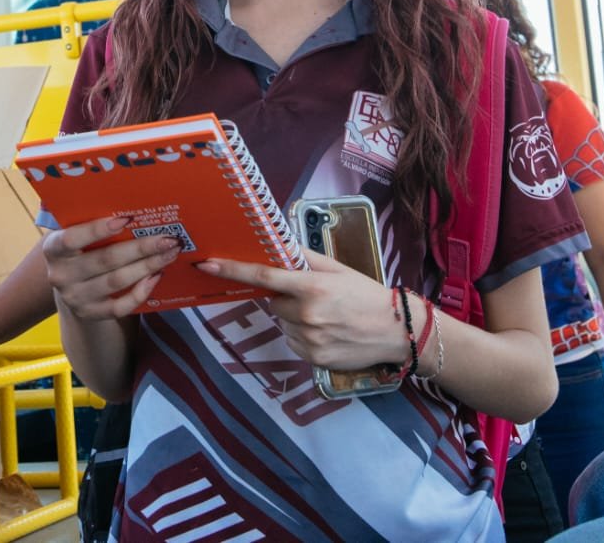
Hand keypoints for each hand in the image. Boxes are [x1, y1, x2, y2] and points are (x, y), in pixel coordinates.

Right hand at [43, 215, 180, 320]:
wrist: (71, 286)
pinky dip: (141, 292)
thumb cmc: (80, 249)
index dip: (97, 230)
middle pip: (105, 260)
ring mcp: (76, 298)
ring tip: (169, 253)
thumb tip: (126, 200)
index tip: (127, 219)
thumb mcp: (74, 233)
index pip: (72, 239)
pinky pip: (120, 307)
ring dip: (147, 266)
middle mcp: (61, 275)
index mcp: (53, 249)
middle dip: (140, 247)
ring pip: (117, 281)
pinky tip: (156, 276)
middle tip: (168, 238)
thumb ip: (88, 218)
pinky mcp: (91, 314)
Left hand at [196, 252, 405, 370]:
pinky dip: (303, 336)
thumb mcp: (338, 269)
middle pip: (274, 302)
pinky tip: (327, 331)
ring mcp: (309, 340)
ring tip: (327, 317)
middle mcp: (307, 315)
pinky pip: (293, 342)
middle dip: (286, 298)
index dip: (232, 270)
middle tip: (314, 297)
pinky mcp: (313, 358)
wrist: (397, 331)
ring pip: (283, 323)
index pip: (264, 276)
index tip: (207, 265)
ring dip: (295, 318)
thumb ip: (304, 258)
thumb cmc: (366, 295)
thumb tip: (277, 244)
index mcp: (312, 287)